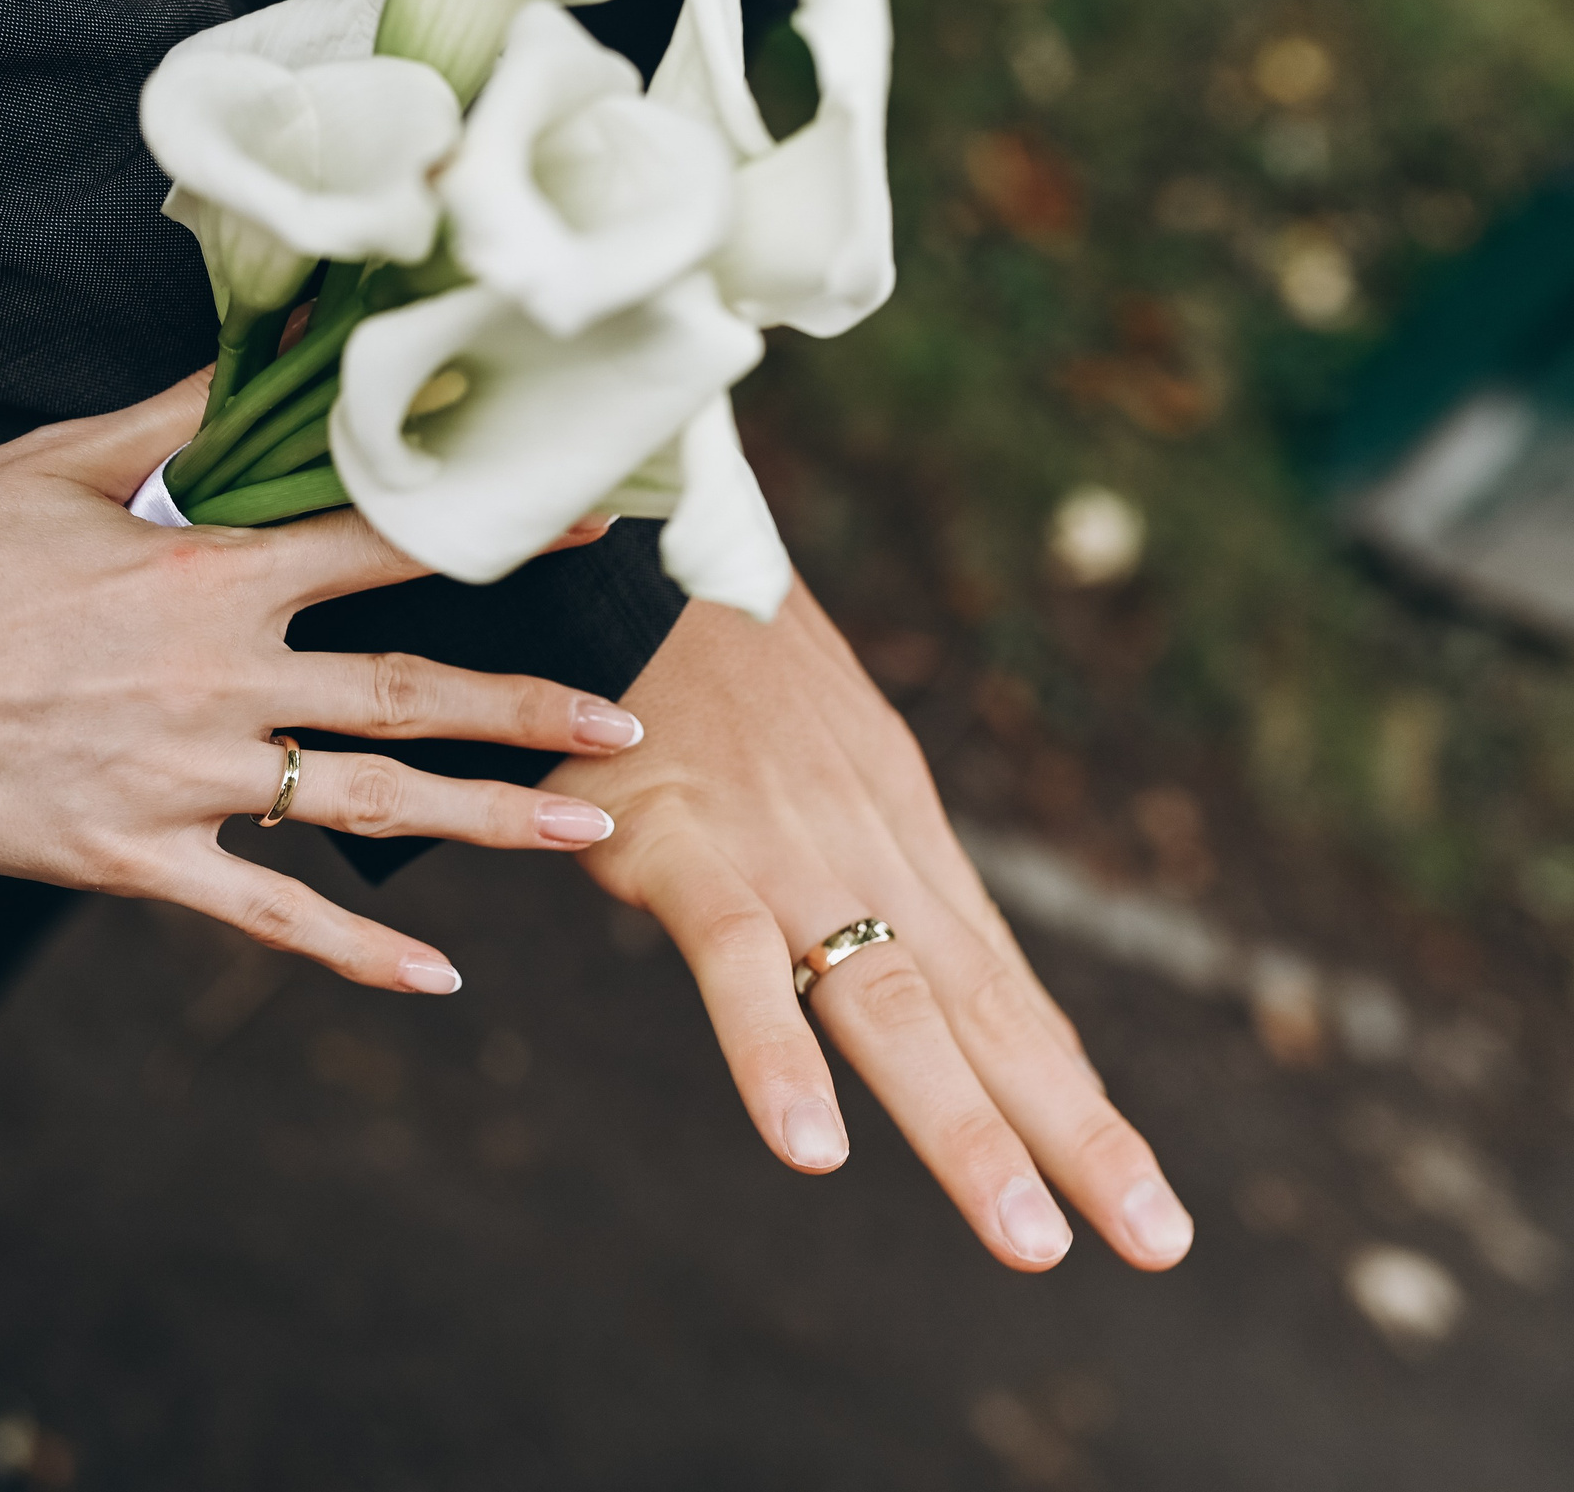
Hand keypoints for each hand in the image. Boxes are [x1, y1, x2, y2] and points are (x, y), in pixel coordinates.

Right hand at [0, 374, 644, 993]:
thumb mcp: (43, 467)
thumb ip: (169, 423)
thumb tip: (260, 357)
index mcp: (201, 571)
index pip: (377, 540)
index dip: (485, 528)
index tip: (581, 523)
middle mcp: (217, 680)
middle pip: (406, 691)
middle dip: (527, 705)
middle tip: (628, 719)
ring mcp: (182, 780)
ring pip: (365, 804)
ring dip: (487, 819)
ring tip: (587, 833)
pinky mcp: (132, 860)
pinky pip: (264, 915)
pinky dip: (349, 952)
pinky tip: (436, 981)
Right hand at [543, 581, 1192, 1272]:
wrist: (632, 550)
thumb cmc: (714, 658)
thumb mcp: (822, 756)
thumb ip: (865, 857)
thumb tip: (917, 947)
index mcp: (900, 836)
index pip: (1001, 986)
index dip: (1069, 1090)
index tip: (1136, 1188)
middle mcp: (866, 850)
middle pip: (982, 1009)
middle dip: (1071, 1132)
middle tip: (1155, 1238)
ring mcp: (782, 849)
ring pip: (889, 1003)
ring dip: (961, 1128)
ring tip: (1028, 1239)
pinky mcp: (683, 844)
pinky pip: (734, 962)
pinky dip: (773, 1054)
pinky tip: (810, 1150)